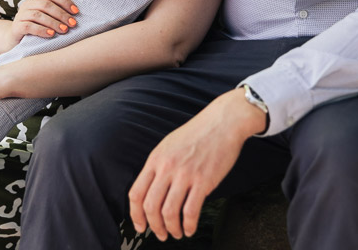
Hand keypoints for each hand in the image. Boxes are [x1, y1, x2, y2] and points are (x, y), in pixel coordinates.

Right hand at [11, 0, 78, 43]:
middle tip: (73, 23)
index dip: (65, 1)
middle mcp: (27, 4)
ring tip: (64, 30)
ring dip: (53, 23)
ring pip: (38, 15)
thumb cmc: (33, 23)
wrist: (15, 38)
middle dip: (61, 14)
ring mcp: (21, 15)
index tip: (76, 12)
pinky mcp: (17, 27)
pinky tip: (51, 34)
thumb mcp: (42, 11)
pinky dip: (41, 30)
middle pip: (46, 5)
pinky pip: (29, 27)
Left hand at [128, 89, 265, 240]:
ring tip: (176, 233)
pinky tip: (190, 229)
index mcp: (155, 159)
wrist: (222, 123)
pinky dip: (188, 225)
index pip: (136, 193)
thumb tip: (151, 190)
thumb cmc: (197, 134)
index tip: (140, 226)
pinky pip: (191, 211)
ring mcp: (185, 175)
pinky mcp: (204, 181)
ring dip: (171, 229)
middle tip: (160, 234)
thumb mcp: (169, 146)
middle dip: (153, 226)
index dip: (135, 215)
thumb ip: (159, 166)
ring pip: (169, 212)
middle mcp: (167, 168)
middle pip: (150, 206)